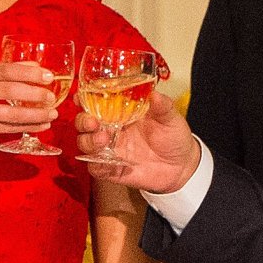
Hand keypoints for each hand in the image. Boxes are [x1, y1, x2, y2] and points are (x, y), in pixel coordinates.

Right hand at [0, 62, 58, 157]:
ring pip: (13, 112)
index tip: (49, 75)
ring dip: (36, 114)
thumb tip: (32, 66)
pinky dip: (28, 127)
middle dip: (36, 94)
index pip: (7, 69)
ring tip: (53, 114)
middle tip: (52, 97)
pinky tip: (41, 126)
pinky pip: (8, 128)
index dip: (31, 72)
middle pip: (12, 90)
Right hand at [75, 89, 200, 189]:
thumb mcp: (171, 118)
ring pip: (85, 144)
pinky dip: (95, 165)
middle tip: (92, 122)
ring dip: (88, 141)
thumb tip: (154, 94)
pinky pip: (96, 168)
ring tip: (103, 138)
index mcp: (122, 112)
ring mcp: (111, 150)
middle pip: (84, 123)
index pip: (97, 102)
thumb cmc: (174, 138)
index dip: (84, 98)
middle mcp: (112, 130)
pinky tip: (104, 162)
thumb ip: (163, 106)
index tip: (80, 96)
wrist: (182, 167)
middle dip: (83, 121)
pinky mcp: (113, 169)